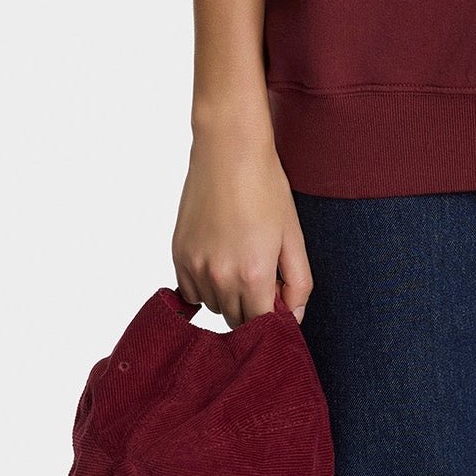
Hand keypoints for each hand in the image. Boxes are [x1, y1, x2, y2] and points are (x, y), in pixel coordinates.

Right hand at [171, 108, 312, 327]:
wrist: (228, 150)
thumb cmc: (265, 187)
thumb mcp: (293, 234)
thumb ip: (298, 281)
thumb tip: (294, 316)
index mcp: (254, 274)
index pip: (262, 325)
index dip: (274, 318)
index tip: (279, 300)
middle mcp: (219, 277)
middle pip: (236, 320)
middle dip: (252, 307)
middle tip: (263, 275)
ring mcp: (194, 267)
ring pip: (213, 307)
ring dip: (229, 296)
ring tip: (240, 258)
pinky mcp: (178, 255)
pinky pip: (191, 292)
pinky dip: (205, 286)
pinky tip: (219, 259)